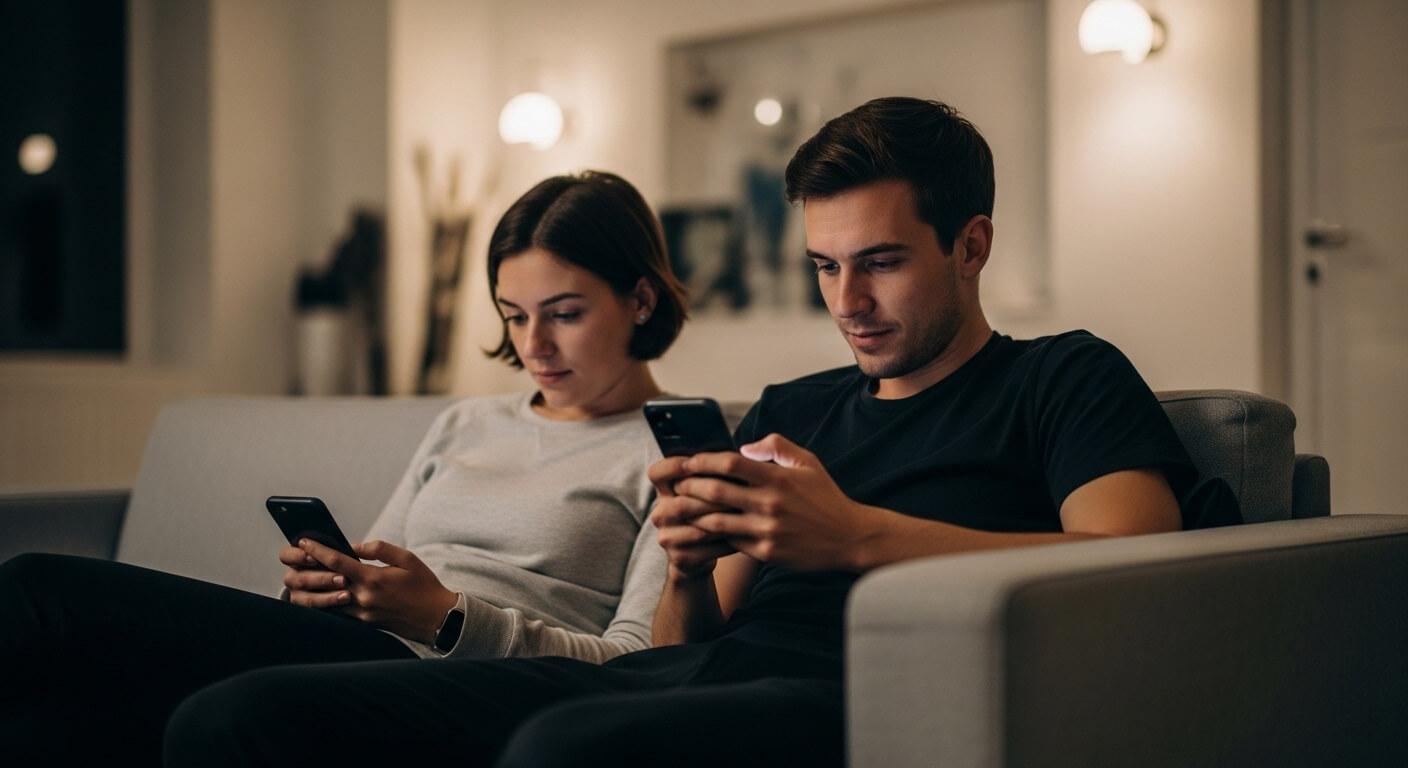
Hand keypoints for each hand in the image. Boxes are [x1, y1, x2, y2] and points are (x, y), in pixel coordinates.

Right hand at [280, 543, 350, 607]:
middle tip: (343, 579)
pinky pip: (314, 613)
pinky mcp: (308, 612)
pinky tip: (343, 607)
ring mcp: (299, 596)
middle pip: (297, 579)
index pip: (286, 555)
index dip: (297, 556)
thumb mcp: (350, 556)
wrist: (351, 592)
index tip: (314, 559)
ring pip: (306, 600)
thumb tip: (357, 549)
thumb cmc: (347, 568)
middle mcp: (295, 577)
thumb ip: (356, 549)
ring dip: (327, 597)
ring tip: (347, 595)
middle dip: (321, 579)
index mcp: (300, 559)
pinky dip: (328, 609)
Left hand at [283, 538, 456, 643]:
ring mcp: (362, 614)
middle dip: (308, 568)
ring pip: (327, 601)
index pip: (337, 562)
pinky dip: (327, 602)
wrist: (436, 618)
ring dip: (313, 588)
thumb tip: (356, 546)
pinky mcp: (364, 623)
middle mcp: (364, 598)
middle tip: (296, 557)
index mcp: (374, 579)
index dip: (318, 550)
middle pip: (326, 581)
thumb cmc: (424, 585)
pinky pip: (338, 612)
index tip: (304, 541)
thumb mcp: (407, 559)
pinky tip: (320, 593)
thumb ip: (379, 549)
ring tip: (304, 575)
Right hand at [648, 455, 739, 579]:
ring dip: (726, 518)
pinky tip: (747, 533)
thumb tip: (743, 452)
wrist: (700, 556)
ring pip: (699, 525)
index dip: (676, 466)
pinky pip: (708, 547)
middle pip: (683, 502)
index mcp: (664, 491)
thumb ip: (714, 472)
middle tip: (742, 491)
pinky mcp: (680, 557)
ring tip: (748, 512)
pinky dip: (730, 539)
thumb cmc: (709, 512)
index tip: (700, 462)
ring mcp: (668, 537)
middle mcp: (661, 513)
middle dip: (714, 497)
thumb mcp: (704, 490)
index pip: (657, 473)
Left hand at [668, 433, 882, 571]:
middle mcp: (771, 503)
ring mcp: (768, 530)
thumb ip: (777, 447)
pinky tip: (702, 529)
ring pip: (717, 521)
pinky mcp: (767, 552)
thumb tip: (746, 446)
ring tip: (682, 508)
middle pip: (716, 491)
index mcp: (778, 478)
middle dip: (691, 486)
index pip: (731, 464)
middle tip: (678, 484)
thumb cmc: (825, 497)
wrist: (848, 537)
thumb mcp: (808, 462)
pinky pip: (731, 541)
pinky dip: (714, 535)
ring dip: (695, 514)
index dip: (704, 461)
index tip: (689, 461)